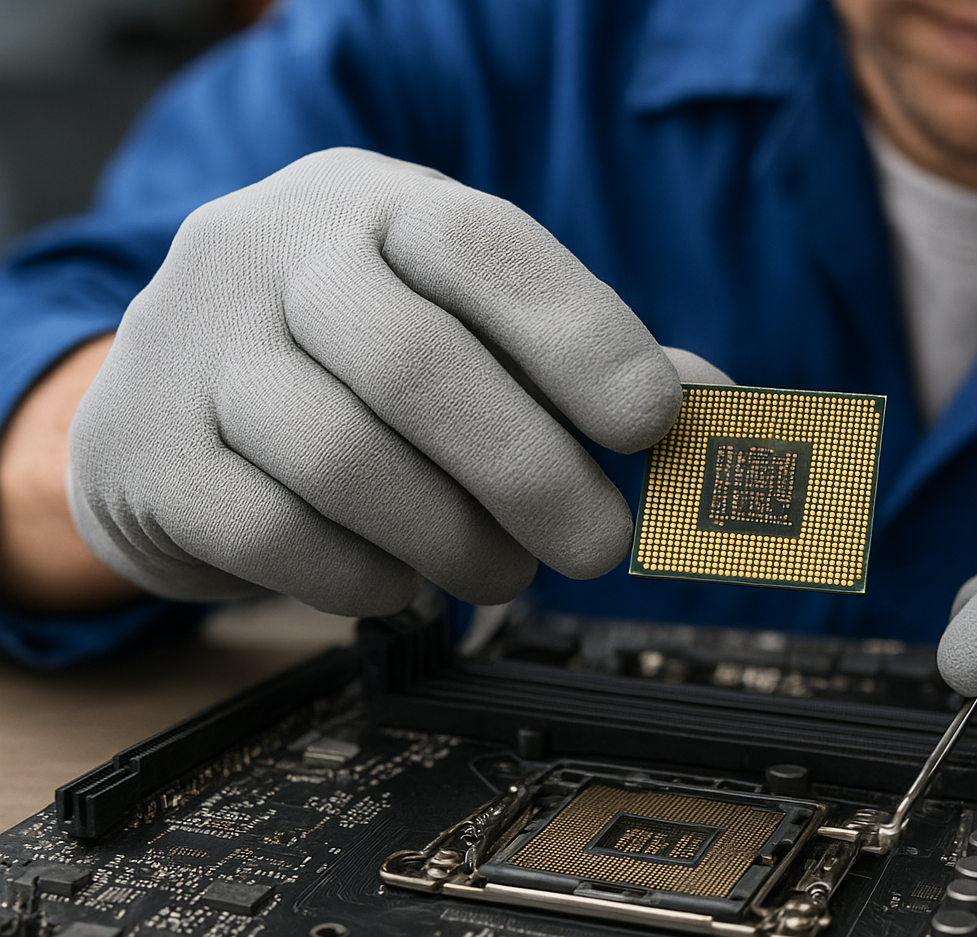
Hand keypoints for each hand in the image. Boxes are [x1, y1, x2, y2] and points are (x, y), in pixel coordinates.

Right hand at [68, 148, 727, 615]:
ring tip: (504, 570)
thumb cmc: (356, 365)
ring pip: (342, 458)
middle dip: (531, 473)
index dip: (580, 335)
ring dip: (454, 540)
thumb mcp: (463, 329)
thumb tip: (715, 416)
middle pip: (415, 363)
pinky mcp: (153, 453)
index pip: (483, 244)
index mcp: (376, 206)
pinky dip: (364, 576)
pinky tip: (400, 581)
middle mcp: (273, 253)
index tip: (654, 422)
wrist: (174, 401)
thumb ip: (577, 365)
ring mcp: (197, 347)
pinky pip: (275, 534)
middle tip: (600, 546)